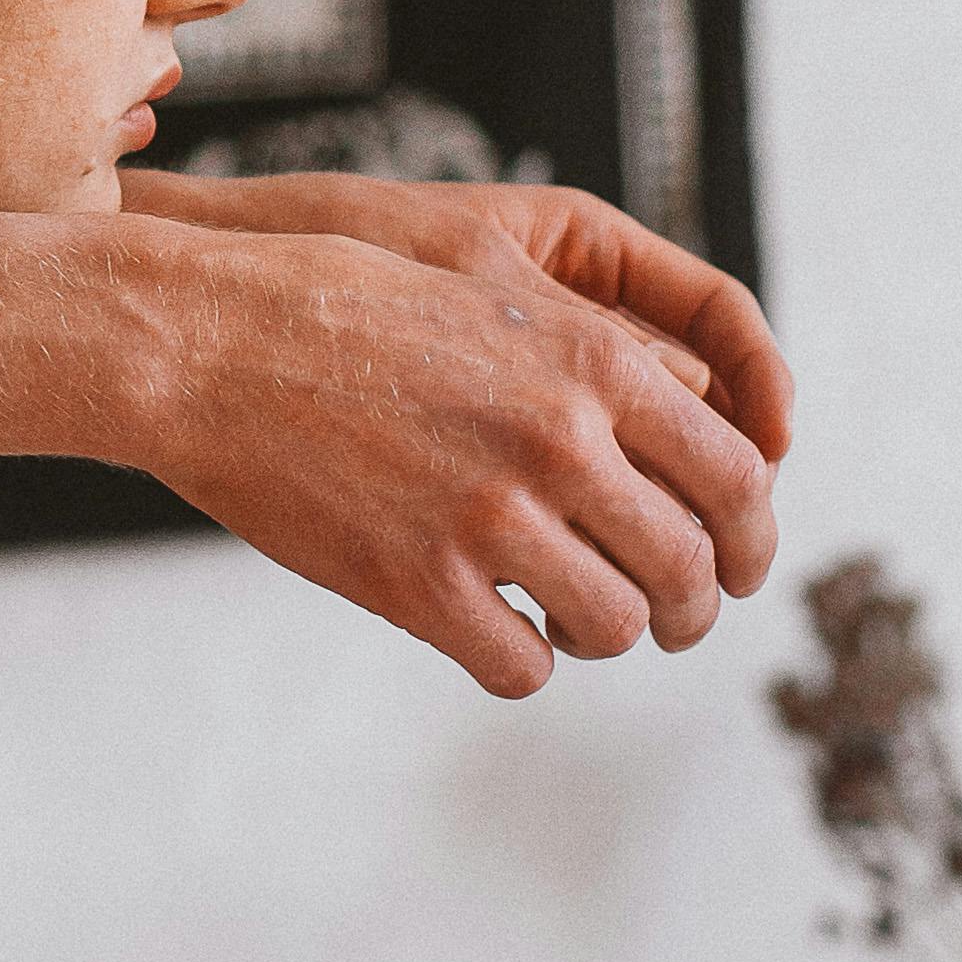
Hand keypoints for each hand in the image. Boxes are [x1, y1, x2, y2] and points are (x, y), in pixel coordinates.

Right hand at [76, 204, 778, 697]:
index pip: (734, 474)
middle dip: (695, 606)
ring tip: (577, 624)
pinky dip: (526, 662)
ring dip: (610, 637)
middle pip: (690, 564)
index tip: (737, 563)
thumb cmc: (341, 305)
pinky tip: (500, 635)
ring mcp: (488, 518)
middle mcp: (558, 442)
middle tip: (673, 618)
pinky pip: (522, 664)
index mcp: (592, 362)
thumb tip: (683, 431)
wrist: (210, 340)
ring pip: (615, 624)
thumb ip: (591, 366)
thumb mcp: (495, 297)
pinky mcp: (417, 584)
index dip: (751, 536)